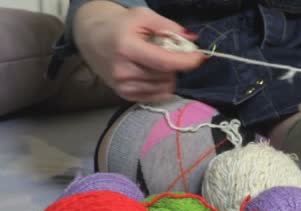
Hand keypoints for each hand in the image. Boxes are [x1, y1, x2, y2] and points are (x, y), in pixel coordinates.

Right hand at [74, 3, 205, 102]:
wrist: (93, 39)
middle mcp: (122, 70)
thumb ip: (169, 27)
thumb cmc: (121, 26)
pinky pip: (157, 96)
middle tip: (165, 52)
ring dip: (167, 75)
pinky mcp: (125, 95)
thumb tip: (192, 39)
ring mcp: (123, 86)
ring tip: (155, 61)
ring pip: (164, 87)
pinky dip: (161, 85)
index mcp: (126, 47)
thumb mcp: (143, 17)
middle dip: (174, 64)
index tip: (199, 57)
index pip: (164, 61)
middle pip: (166, 75)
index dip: (186, 61)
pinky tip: (152, 73)